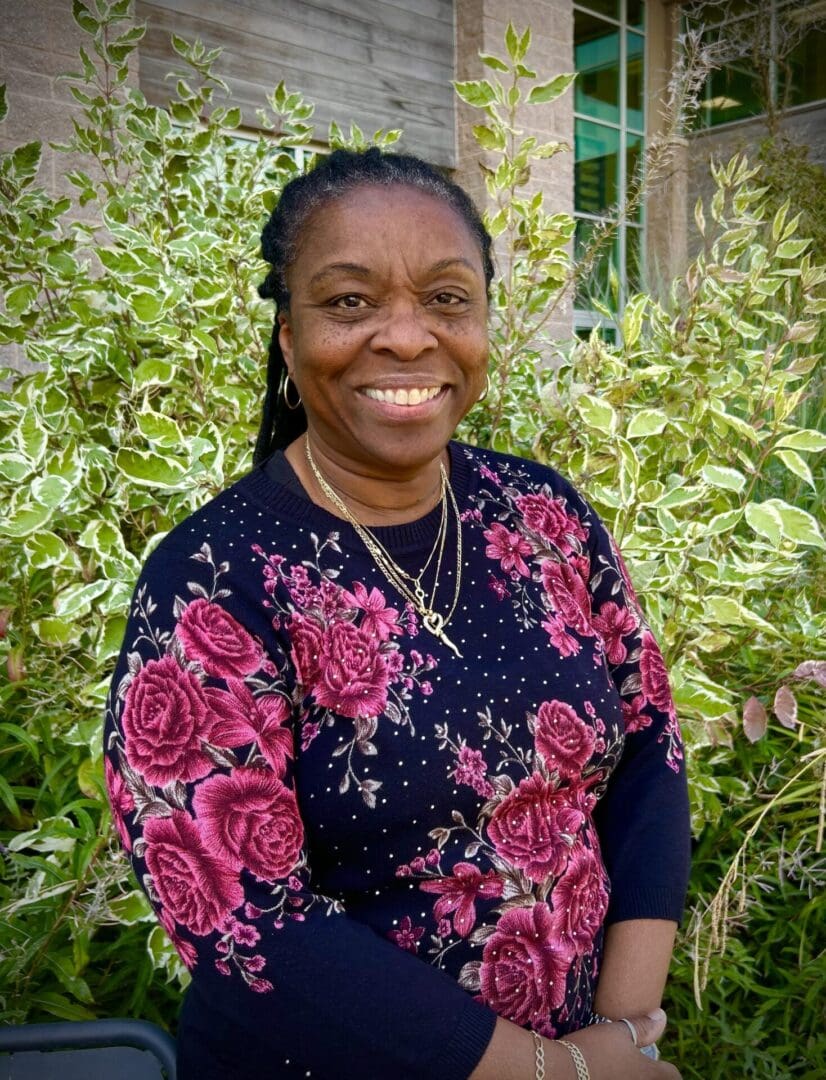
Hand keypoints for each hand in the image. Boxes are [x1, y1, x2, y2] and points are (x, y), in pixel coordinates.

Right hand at [557, 1009, 680, 1078]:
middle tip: (636, 1065)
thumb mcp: (618, 1032)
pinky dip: (614, 1078)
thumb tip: (661, 1015)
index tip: (656, 1062)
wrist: (560, 1072)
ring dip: (632, 1077)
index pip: (674, 1075)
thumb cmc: (593, 1049)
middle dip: (650, 1074)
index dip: (667, 1068)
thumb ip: (642, 1027)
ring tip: (619, 1069)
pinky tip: (603, 1075)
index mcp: (650, 1075)